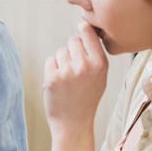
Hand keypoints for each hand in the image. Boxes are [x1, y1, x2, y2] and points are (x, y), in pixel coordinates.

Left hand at [43, 22, 108, 150]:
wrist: (74, 123)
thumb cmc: (87, 97)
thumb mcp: (101, 77)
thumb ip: (95, 54)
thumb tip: (84, 27)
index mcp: (100, 64)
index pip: (88, 33)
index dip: (83, 31)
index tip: (82, 30)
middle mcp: (84, 66)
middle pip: (73, 40)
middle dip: (72, 50)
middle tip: (75, 68)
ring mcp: (67, 72)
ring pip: (61, 51)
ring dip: (62, 61)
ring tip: (68, 79)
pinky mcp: (52, 78)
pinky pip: (50, 60)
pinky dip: (53, 69)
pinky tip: (59, 83)